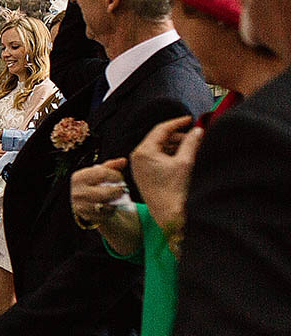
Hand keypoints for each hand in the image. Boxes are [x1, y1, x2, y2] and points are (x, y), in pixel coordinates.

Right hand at [69, 158, 129, 228]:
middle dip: (118, 191)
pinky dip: (111, 211)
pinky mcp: (86, 217)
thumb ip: (110, 165)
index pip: (103, 175)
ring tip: (117, 197)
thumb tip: (123, 161)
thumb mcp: (96, 172)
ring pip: (106, 206)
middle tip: (122, 189)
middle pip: (106, 193)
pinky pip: (104, 215)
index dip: (116, 176)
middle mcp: (78, 192)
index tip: (120, 178)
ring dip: (115, 202)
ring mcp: (81, 206)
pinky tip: (111, 205)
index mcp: (79, 178)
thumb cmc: (90, 183)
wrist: (77, 200)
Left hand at [130, 116, 202, 230]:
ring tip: (194, 146)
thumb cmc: (175, 191)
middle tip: (195, 135)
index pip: (160, 129)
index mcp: (143, 152)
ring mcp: (140, 167)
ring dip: (176, 146)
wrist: (169, 215)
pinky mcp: (145, 175)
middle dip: (178, 136)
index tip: (190, 120)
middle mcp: (138, 158)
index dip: (177, 123)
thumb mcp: (186, 161)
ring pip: (160, 149)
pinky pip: (158, 159)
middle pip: (160, 139)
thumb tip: (197, 130)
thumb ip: (191, 142)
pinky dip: (171, 156)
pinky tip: (185, 157)